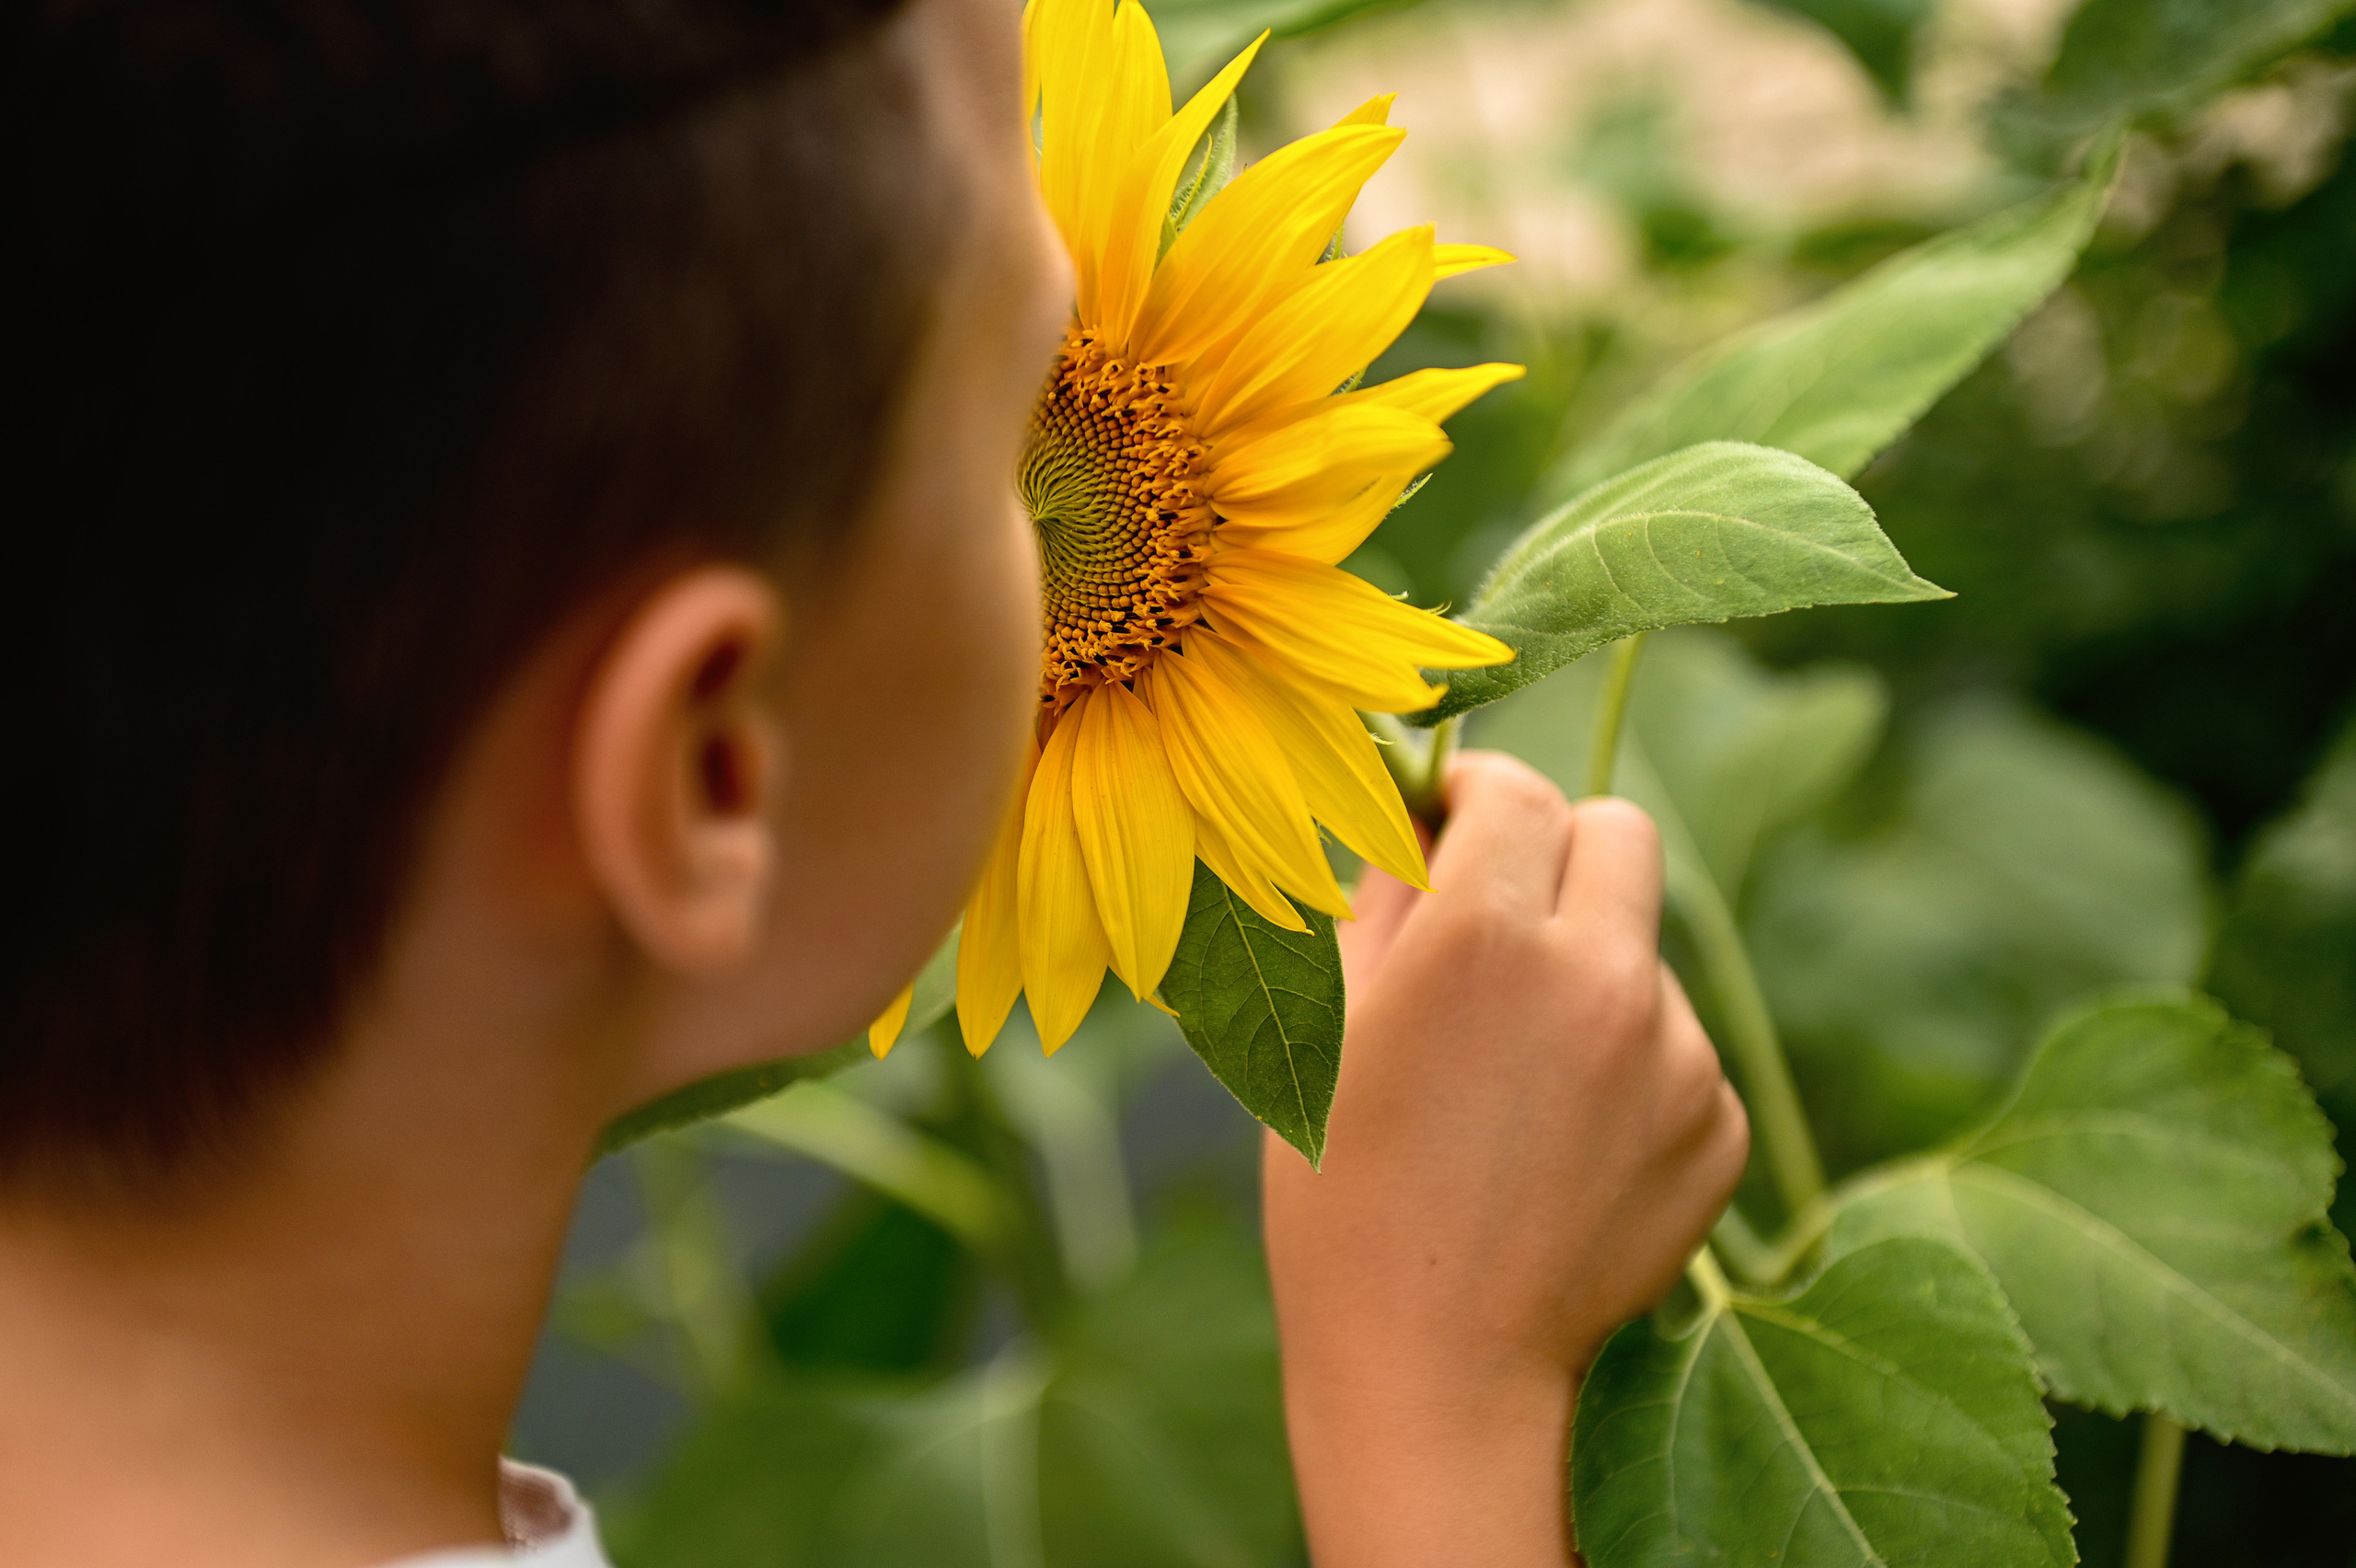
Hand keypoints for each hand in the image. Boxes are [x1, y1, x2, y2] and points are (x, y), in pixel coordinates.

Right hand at [1262, 751, 1747, 1566]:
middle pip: (1618, 832)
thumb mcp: (1325, 1025)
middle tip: (1503, 912)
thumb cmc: (1343, 1194)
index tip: (1449, 822)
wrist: (1435, 1371)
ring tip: (1513, 1079)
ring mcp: (1674, 1057)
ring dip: (1589, 970)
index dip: (1474, 795)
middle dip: (1559, 849)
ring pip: (1644, 948)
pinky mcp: (1716, 1127)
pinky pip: (1677, 1047)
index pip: (1515, 790)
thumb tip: (1416, 814)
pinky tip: (1560, 1141)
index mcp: (1487, 936)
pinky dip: (1627, 1066)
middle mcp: (1601, 978)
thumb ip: (1380, 894)